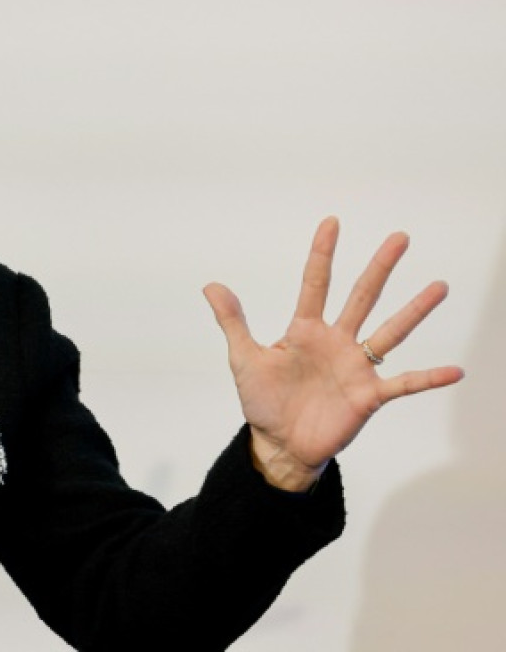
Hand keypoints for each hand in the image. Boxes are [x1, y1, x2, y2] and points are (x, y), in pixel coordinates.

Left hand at [203, 218, 463, 490]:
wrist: (279, 444)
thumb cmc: (263, 401)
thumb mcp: (244, 358)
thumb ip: (232, 321)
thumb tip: (211, 285)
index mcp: (305, 329)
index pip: (316, 283)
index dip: (322, 253)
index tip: (331, 222)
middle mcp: (336, 341)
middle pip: (362, 296)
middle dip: (379, 267)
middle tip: (400, 237)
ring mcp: (355, 367)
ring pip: (390, 331)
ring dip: (414, 310)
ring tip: (439, 286)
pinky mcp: (368, 396)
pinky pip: (403, 384)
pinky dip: (428, 378)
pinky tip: (455, 370)